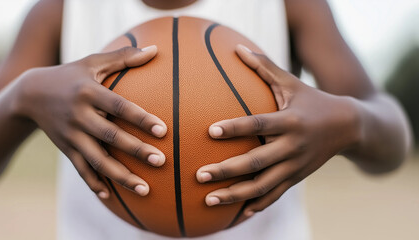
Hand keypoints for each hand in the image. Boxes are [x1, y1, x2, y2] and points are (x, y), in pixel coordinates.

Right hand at [14, 46, 166, 198]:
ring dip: (120, 176)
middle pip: (111, 136)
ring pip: (97, 160)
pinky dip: (94, 183)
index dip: (140, 118)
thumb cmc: (70, 75)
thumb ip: (123, 57)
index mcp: (89, 92)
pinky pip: (81, 169)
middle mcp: (79, 115)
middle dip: (136, 150)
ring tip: (144, 189)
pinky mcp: (65, 148)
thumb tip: (155, 50)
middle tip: (161, 161)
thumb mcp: (92, 62)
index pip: (119, 106)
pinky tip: (110, 196)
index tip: (162, 130)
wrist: (30, 94)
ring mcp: (71, 135)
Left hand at [196, 44, 360, 215]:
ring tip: (209, 200)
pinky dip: (257, 204)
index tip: (210, 131)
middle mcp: (292, 146)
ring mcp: (295, 166)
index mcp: (289, 121)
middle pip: (255, 162)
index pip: (257, 124)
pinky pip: (275, 195)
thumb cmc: (313, 100)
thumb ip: (264, 67)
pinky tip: (238, 213)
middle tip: (199, 175)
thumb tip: (237, 48)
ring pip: (262, 186)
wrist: (349, 126)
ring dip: (235, 195)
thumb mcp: (291, 82)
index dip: (235, 128)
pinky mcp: (297, 178)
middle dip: (226, 171)